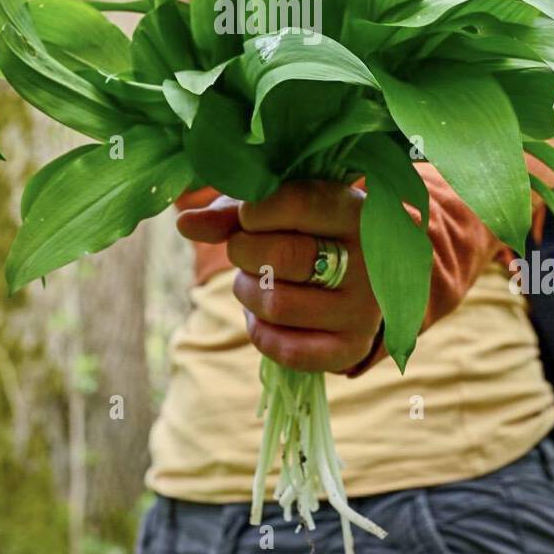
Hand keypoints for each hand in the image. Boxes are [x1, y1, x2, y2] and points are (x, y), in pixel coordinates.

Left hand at [175, 179, 383, 373]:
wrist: (364, 275)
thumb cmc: (310, 228)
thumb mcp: (280, 207)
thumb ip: (233, 211)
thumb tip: (184, 224)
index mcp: (355, 210)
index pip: (297, 204)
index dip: (254, 212)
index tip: (247, 217)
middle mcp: (369, 261)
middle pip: (283, 257)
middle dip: (243, 253)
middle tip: (243, 250)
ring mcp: (363, 310)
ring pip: (277, 305)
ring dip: (247, 292)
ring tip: (255, 280)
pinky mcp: (351, 349)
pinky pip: (286, 350)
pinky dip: (260, 332)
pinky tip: (264, 314)